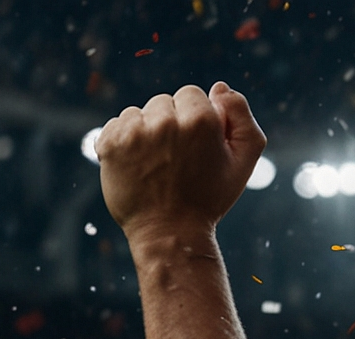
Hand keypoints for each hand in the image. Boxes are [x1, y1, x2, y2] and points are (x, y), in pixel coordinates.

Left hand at [97, 82, 265, 247]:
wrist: (170, 234)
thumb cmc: (209, 199)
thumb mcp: (243, 163)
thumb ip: (242, 119)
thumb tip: (220, 88)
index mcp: (201, 120)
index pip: (192, 95)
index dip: (196, 121)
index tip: (197, 149)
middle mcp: (166, 120)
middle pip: (165, 102)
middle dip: (171, 124)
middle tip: (177, 162)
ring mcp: (135, 132)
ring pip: (140, 113)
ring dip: (146, 132)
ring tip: (156, 166)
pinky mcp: (111, 143)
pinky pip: (117, 125)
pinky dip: (124, 142)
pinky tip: (137, 166)